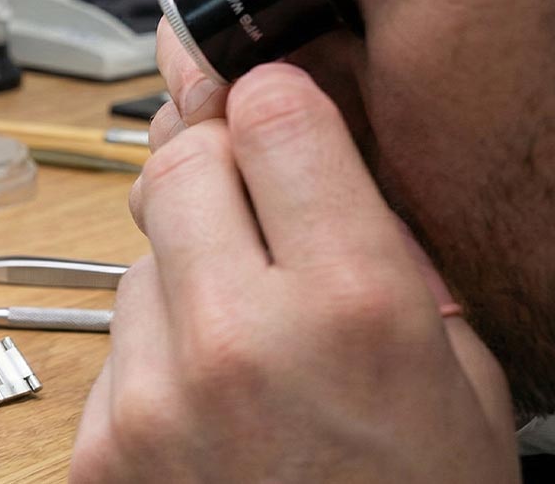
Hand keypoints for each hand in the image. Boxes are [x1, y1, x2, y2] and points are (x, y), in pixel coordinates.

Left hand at [68, 21, 517, 481]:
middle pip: (177, 167)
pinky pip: (114, 350)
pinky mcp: (99, 449)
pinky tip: (209, 410)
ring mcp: (152, 398)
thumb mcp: (455, 368)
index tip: (274, 114)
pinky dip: (154, 359)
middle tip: (251, 216)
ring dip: (183, 279)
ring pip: (138, 263)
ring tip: (245, 352)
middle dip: (212, 173)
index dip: (272, 106)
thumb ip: (379, 249)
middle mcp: (238, 339)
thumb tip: (302, 154)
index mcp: (352, 306)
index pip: (270, 120)